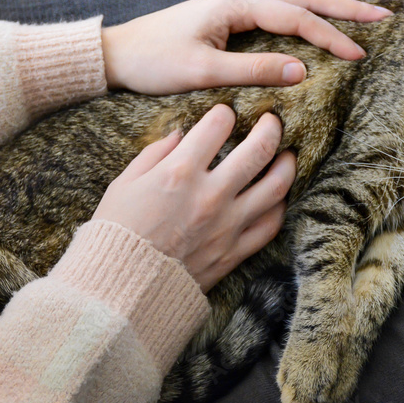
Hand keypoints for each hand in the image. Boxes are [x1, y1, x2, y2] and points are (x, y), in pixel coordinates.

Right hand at [92, 105, 295, 291]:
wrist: (121, 289)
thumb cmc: (115, 234)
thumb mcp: (123, 184)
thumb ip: (154, 154)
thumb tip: (180, 135)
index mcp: (178, 172)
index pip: (217, 126)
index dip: (224, 113)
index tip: (225, 114)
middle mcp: (209, 194)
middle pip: (258, 149)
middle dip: (270, 127)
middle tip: (272, 121)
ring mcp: (227, 225)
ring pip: (275, 186)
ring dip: (286, 165)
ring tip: (288, 155)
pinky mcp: (233, 252)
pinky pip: (270, 226)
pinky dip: (279, 207)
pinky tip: (278, 197)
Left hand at [100, 0, 391, 94]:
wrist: (118, 55)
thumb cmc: (153, 63)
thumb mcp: (201, 72)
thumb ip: (252, 70)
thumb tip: (302, 73)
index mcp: (235, 6)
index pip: (295, 17)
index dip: (330, 35)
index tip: (359, 54)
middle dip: (343, 5)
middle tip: (383, 14)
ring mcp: (234, 5)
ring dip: (328, 1)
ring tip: (363, 6)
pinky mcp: (229, 17)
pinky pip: (278, 8)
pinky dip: (305, 9)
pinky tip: (317, 15)